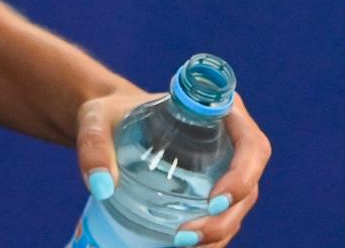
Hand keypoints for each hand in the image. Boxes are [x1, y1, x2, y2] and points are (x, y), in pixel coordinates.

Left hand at [75, 87, 270, 246]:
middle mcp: (229, 139)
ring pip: (239, 207)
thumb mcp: (95, 120)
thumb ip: (94, 145)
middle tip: (185, 235)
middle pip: (249, 184)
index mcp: (215, 110)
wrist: (109, 128)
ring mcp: (223, 168)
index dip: (244, 174)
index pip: (250, 144)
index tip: (214, 200)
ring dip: (218, 232)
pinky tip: (180, 247)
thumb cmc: (108, 115)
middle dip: (225, 217)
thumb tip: (103, 187)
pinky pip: (223, 218)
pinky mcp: (210, 190)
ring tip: (179, 243)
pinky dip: (210, 238)